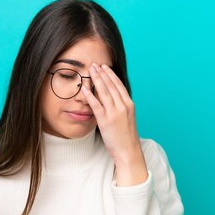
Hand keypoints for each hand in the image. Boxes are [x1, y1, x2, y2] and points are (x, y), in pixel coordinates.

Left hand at [81, 63, 147, 185]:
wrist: (128, 151)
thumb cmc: (126, 137)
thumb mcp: (127, 119)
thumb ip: (121, 108)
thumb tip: (113, 100)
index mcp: (129, 105)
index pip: (119, 85)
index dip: (111, 75)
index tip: (105, 67)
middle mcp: (123, 106)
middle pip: (111, 85)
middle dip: (102, 73)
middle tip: (94, 64)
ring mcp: (114, 113)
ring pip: (104, 92)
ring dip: (96, 79)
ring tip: (90, 70)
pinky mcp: (106, 121)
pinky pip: (96, 105)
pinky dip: (90, 95)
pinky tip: (84, 88)